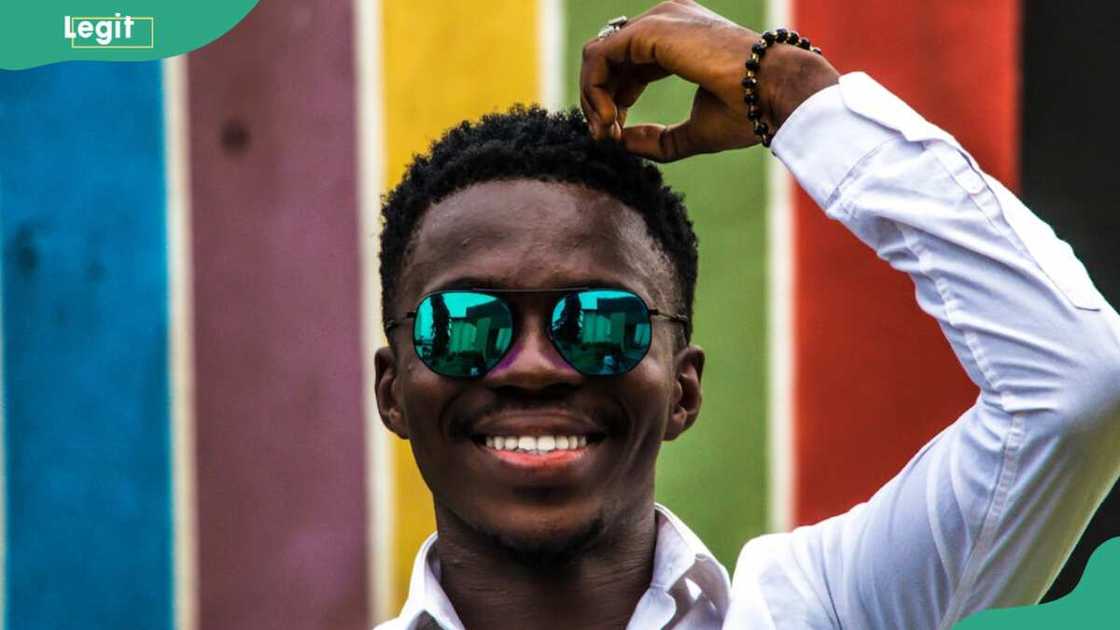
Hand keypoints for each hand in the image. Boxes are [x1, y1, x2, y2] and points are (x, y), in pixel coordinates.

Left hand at [579, 0, 838, 161]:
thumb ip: (656, 138)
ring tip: (607, 132)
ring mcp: (657, 20)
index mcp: (678, 38)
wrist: (775, 92)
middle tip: (605, 137)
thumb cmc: (749, 110)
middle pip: (609, 58)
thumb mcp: (694, 131)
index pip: (628, 64)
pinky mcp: (649, 30)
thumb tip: (621, 142)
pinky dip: (595, 90)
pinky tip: (611, 119)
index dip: (615, 101)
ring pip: (599, 56)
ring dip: (593, 98)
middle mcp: (666, 20)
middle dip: (598, 101)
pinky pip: (600, 57)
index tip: (618, 135)